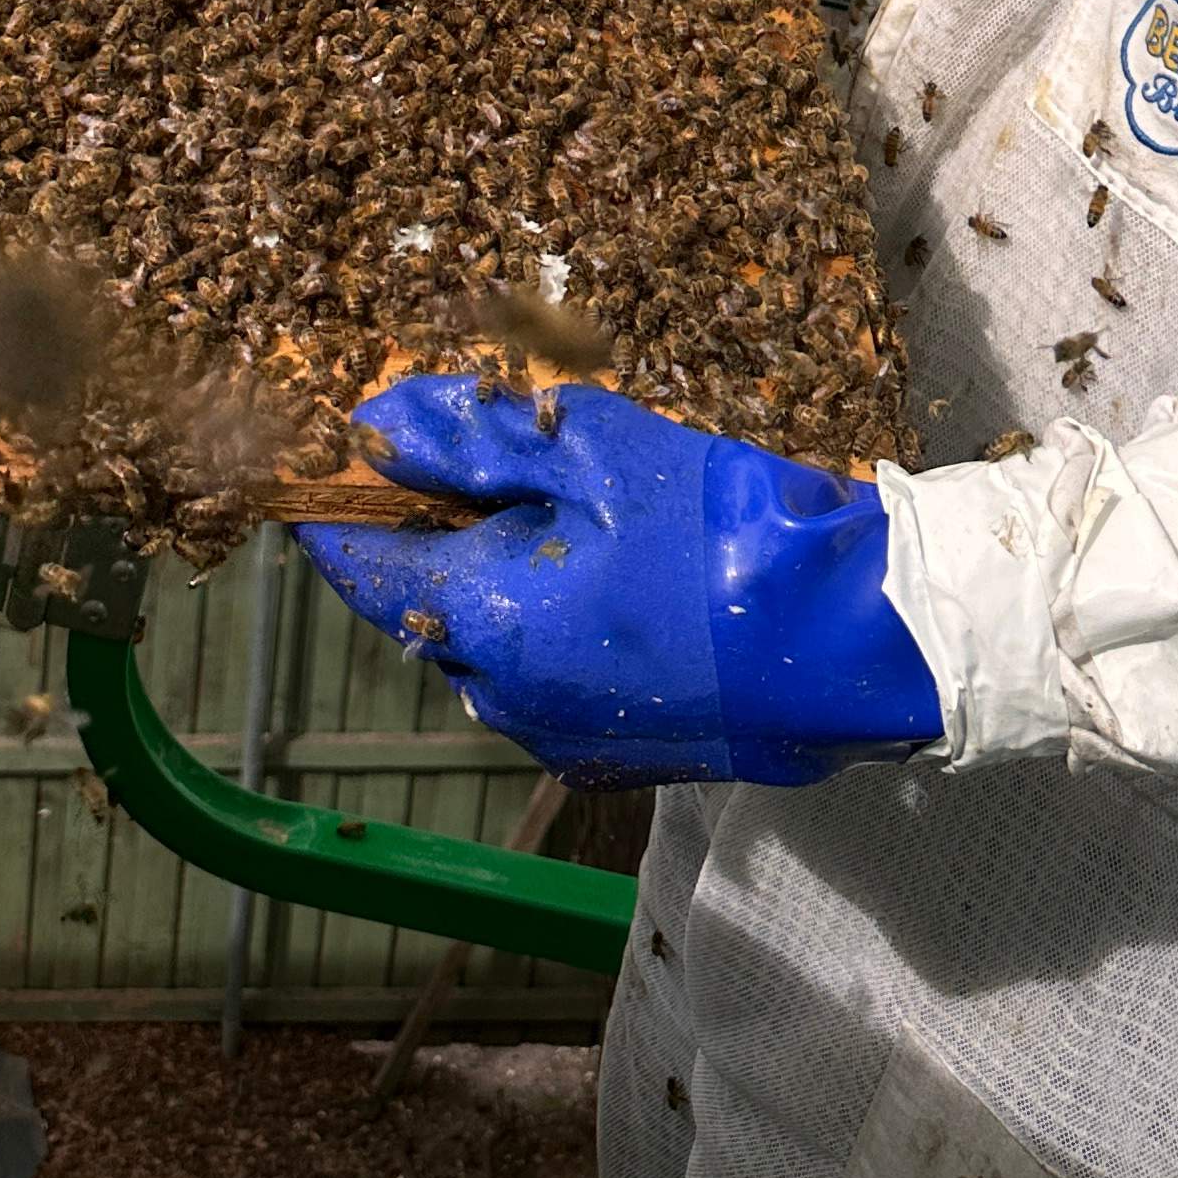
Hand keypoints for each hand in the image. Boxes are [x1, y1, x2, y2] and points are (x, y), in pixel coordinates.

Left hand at [297, 376, 940, 786]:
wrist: (844, 638)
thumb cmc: (718, 531)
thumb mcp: (596, 452)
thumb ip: (474, 437)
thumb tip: (375, 424)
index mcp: (486, 620)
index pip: (355, 564)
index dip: (335, 501)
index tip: (333, 449)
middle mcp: (501, 696)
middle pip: (418, 603)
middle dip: (424, 531)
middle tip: (465, 455)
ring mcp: (558, 735)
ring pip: (481, 643)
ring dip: (488, 579)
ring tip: (552, 507)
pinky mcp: (611, 753)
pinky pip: (537, 678)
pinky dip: (540, 623)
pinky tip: (601, 573)